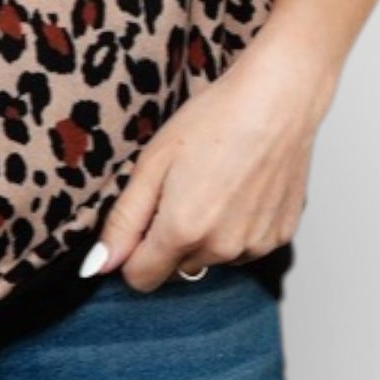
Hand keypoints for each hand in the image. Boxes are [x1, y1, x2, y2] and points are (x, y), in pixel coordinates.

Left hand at [93, 36, 330, 292]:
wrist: (276, 101)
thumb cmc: (212, 121)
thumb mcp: (152, 162)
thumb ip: (124, 220)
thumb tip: (99, 266)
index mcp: (183, 231)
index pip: (141, 279)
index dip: (132, 252)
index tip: (141, 218)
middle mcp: (221, 249)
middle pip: (176, 269)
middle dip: (169, 240)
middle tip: (180, 187)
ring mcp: (255, 246)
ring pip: (210, 258)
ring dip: (204, 235)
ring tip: (213, 183)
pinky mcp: (280, 237)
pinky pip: (242, 247)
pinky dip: (235, 228)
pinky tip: (240, 188)